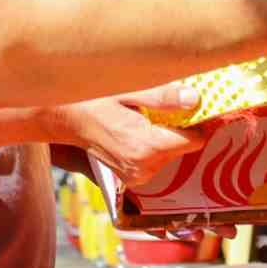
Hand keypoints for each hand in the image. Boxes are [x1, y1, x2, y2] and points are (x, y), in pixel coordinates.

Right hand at [51, 82, 209, 186]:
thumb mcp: (128, 88)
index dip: (201, 121)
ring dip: (170, 138)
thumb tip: (196, 100)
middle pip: (185, 149)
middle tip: (176, 108)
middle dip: (184, 129)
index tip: (201, 107)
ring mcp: (137, 177)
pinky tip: (146, 131)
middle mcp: (143, 168)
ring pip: (173, 156)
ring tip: (154, 119)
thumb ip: (163, 96)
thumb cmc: (95, 98)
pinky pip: (158, 162)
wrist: (65, 118)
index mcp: (145, 147)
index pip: (195, 140)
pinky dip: (158, 148)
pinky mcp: (133, 178)